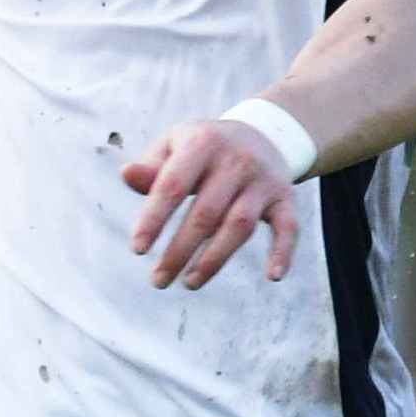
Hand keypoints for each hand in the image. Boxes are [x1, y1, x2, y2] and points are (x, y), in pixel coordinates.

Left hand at [120, 119, 300, 290]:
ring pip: (239, 225)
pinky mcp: (285, 198)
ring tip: (189, 283)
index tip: (137, 249)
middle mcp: (237, 160)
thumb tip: (126, 174)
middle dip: (179, 252)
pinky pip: (288, 226)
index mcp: (202, 143)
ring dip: (214, 260)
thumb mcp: (174, 146)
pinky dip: (284, 251)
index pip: (173, 186)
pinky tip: (273, 277)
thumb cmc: (203, 148)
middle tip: (158, 281)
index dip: (153, 219)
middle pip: (205, 214)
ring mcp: (263, 180)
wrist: (262, 133)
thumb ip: (151, 167)